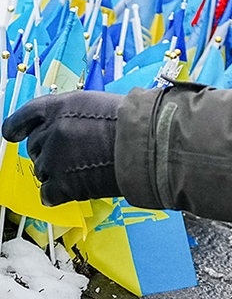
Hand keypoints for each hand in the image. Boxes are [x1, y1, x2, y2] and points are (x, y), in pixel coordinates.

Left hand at [2, 92, 124, 205]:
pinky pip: (47, 194)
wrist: (149, 144)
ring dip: (58, 173)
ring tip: (84, 169)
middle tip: (75, 155)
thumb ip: (75, 116)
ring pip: (42, 171)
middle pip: (35, 147)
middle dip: (51, 152)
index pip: (24, 117)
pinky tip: (74, 189)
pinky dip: (58, 194)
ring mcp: (54, 159)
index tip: (14, 134)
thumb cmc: (135, 122)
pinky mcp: (62, 185)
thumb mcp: (99, 103)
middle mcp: (51, 132)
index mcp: (59, 107)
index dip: (17, 127)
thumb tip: (71, 127)